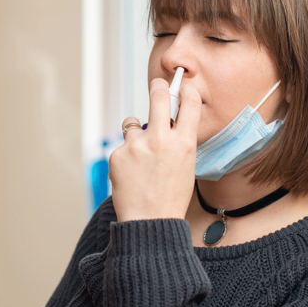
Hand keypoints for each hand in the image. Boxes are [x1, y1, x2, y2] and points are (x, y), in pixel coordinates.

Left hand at [109, 78, 201, 221]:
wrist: (150, 222)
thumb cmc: (171, 197)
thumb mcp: (186, 165)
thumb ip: (179, 141)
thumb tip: (170, 119)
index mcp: (184, 143)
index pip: (189, 102)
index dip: (186, 89)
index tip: (182, 86)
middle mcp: (161, 140)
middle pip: (158, 95)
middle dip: (158, 86)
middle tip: (157, 84)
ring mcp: (137, 146)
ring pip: (133, 122)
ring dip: (136, 131)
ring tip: (140, 155)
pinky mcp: (118, 154)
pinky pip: (122, 146)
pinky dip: (126, 156)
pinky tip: (132, 174)